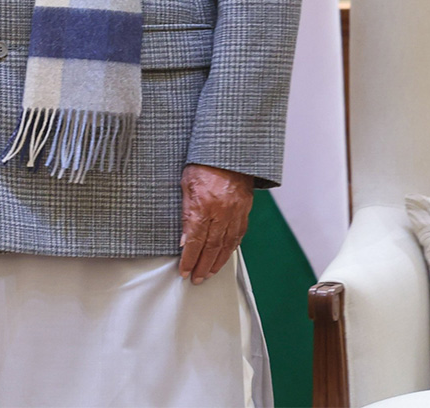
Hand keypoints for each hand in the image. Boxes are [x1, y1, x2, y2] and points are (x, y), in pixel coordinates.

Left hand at [178, 163, 253, 283]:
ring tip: (209, 273)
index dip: (190, 259)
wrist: (229, 151)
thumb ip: (186, 213)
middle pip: (212, 247)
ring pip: (227, 245)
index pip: (196, 240)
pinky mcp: (245, 210)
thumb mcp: (186, 185)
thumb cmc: (203, 163)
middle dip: (203, 266)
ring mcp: (236, 212)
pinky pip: (238, 234)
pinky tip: (224, 256)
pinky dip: (231, 248)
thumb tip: (185, 239)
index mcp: (204, 205)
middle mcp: (222, 212)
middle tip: (196, 278)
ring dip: (217, 262)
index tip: (185, 270)